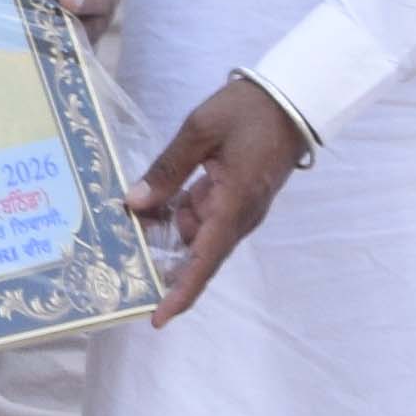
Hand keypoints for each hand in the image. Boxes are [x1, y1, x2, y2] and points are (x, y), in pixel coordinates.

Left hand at [128, 75, 308, 323]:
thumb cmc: (249, 110)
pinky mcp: (238, 199)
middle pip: (199, 255)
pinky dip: (178, 219)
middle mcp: (240, 216)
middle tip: (122, 270)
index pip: (205, 260)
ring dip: (168, 238)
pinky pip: (204, 219)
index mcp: (234, 203)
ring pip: (198, 237)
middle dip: (164, 267)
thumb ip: (168, 168)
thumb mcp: (201, 129)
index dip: (181, 292)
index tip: (158, 317)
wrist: (293, 98)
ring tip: (127, 234)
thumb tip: (135, 202)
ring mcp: (241, 210)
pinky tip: (150, 210)